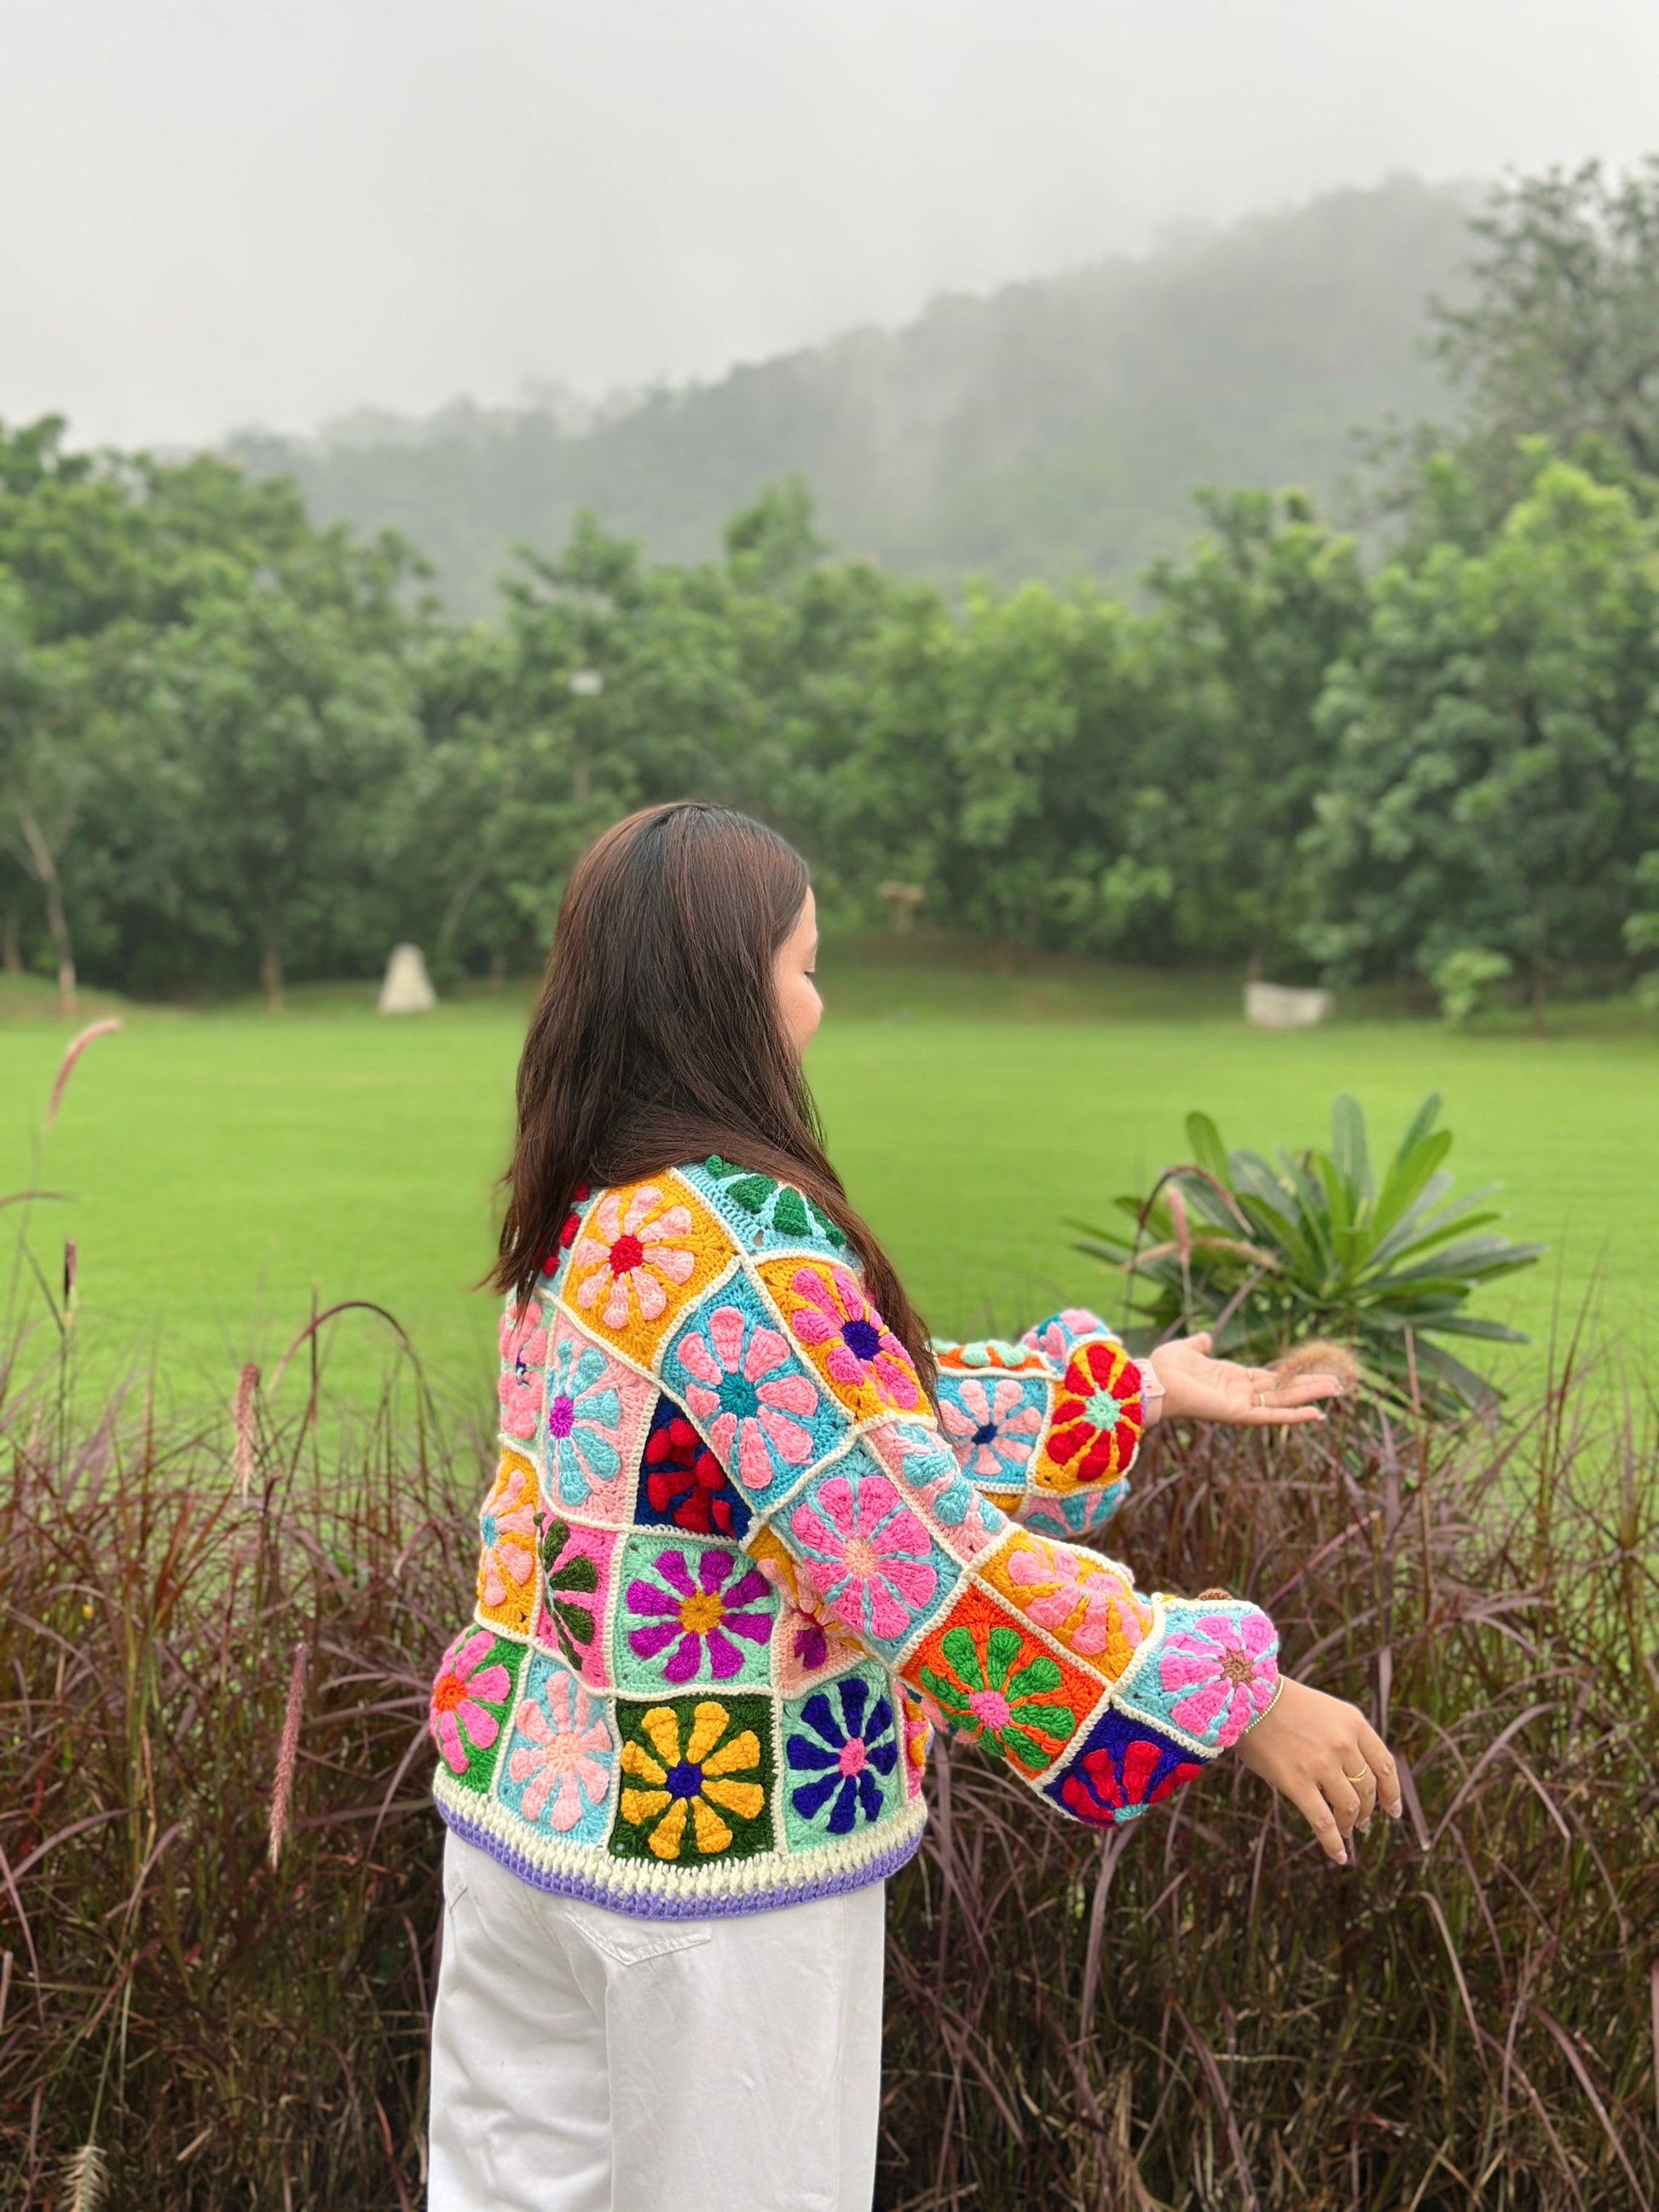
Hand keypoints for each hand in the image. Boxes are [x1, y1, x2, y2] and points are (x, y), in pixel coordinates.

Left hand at [1145, 1332, 1343, 1426]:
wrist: (1154, 1381)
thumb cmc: (1166, 1367)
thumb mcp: (1187, 1349)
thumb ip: (1199, 1344)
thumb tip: (1206, 1338)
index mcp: (1232, 1378)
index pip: (1269, 1379)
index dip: (1291, 1376)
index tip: (1313, 1372)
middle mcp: (1241, 1393)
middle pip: (1284, 1390)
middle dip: (1310, 1386)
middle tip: (1338, 1383)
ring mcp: (1242, 1404)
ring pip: (1284, 1401)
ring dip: (1310, 1396)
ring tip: (1337, 1391)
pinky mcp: (1239, 1414)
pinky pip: (1271, 1416)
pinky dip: (1293, 1416)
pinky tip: (1316, 1414)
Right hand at [1234, 1677, 1401, 1862]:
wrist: (1243, 1695)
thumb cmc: (1281, 1703)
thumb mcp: (1325, 1710)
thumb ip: (1345, 1737)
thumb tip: (1357, 1776)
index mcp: (1353, 1723)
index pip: (1385, 1765)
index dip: (1391, 1792)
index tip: (1393, 1810)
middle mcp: (1343, 1743)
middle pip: (1367, 1789)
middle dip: (1366, 1810)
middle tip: (1361, 1822)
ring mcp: (1321, 1764)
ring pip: (1348, 1807)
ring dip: (1350, 1824)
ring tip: (1346, 1830)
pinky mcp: (1296, 1782)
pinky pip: (1323, 1822)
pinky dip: (1334, 1844)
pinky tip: (1339, 1856)